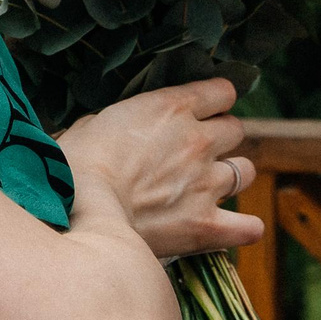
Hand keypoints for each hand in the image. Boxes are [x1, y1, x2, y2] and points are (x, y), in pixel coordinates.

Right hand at [58, 79, 261, 257]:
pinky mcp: (207, 224)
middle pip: (235, 130)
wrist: (77, 210)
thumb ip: (121, 122)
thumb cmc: (72, 164)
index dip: (213, 102)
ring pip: (246, 171)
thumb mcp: (91, 123)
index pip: (222, 92)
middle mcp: (198, 140)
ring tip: (207, 188)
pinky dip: (242, 227)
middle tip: (195, 154)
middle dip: (219, 139)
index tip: (202, 112)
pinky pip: (248, 226)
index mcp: (171, 107)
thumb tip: (120, 131)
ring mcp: (207, 183)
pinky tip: (230, 227)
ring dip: (230, 177)